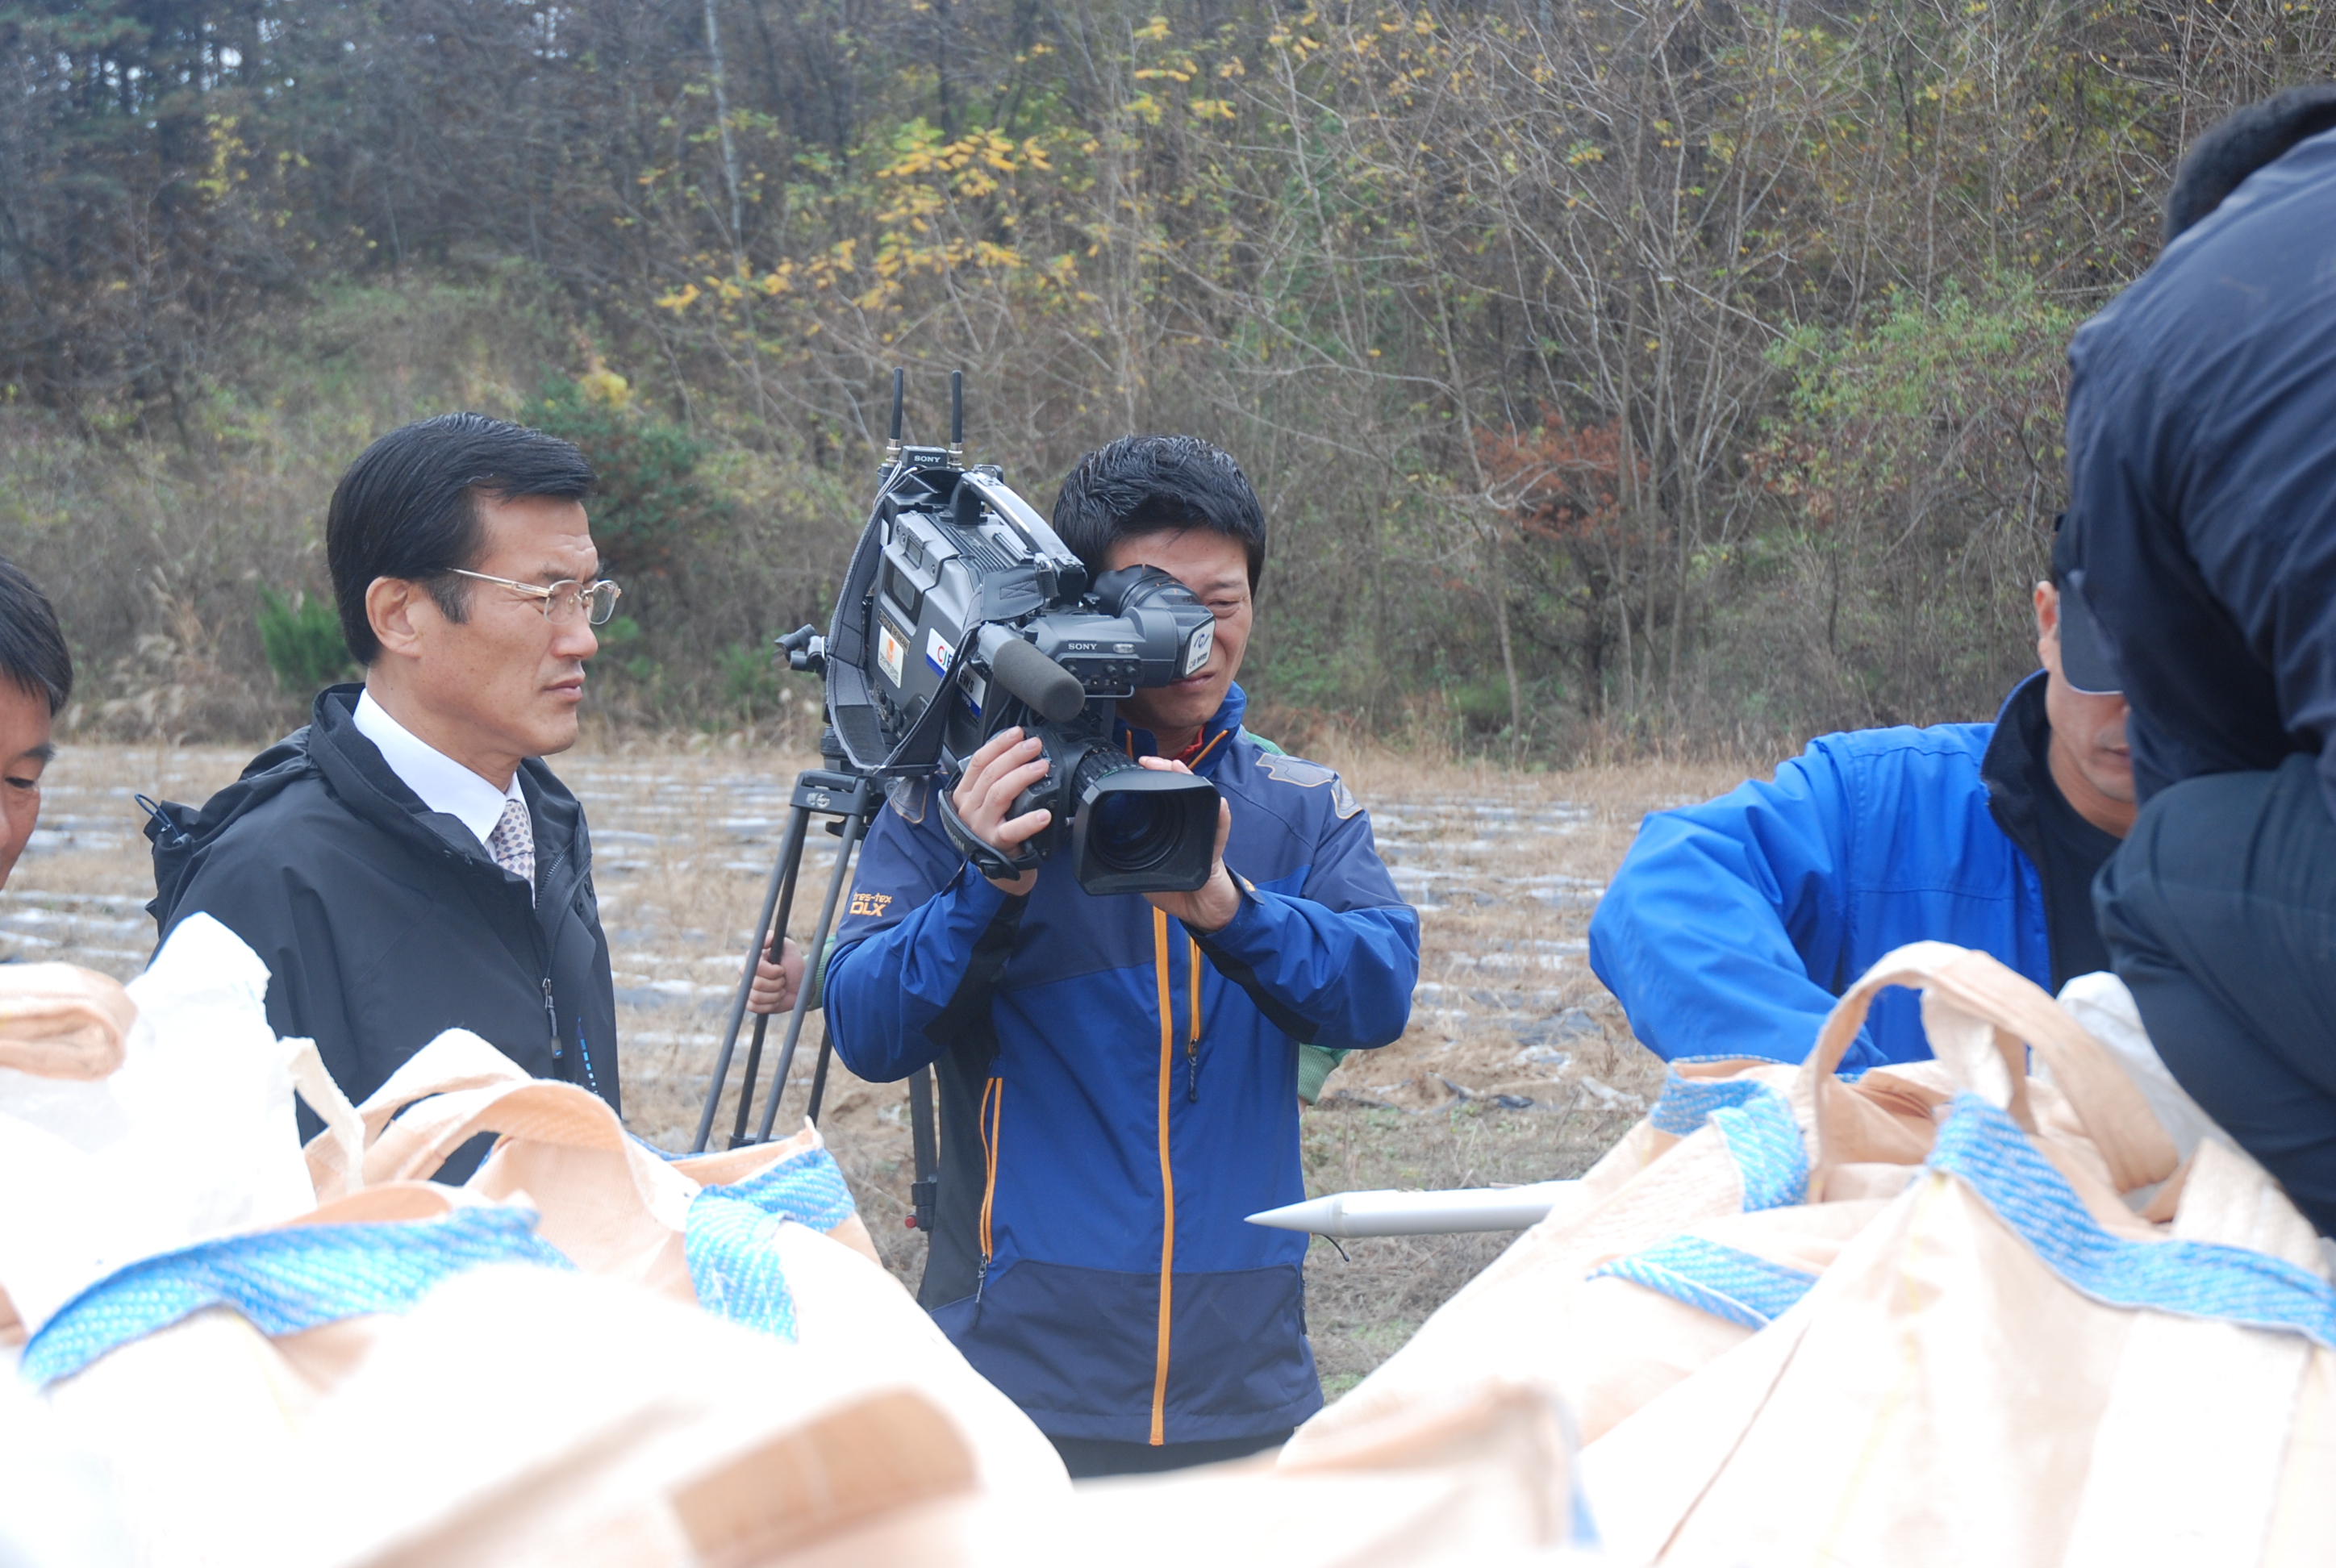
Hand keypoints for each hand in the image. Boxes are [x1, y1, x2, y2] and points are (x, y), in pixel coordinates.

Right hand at [747, 932, 805, 1014]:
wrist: (801, 987)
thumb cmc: (795, 966)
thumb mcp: (789, 947)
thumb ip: (774, 938)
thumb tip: (761, 941)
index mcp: (753, 959)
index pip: (756, 966)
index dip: (772, 971)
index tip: (782, 970)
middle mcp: (747, 973)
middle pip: (756, 983)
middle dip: (776, 984)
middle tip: (783, 980)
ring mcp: (747, 989)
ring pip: (756, 997)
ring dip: (774, 995)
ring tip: (781, 990)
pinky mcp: (750, 1003)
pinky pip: (753, 1007)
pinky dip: (769, 1005)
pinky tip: (775, 1000)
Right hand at [951, 726, 1051, 895]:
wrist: (998, 870)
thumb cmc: (995, 830)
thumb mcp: (987, 803)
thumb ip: (995, 780)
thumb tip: (1019, 751)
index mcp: (966, 794)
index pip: (978, 761)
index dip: (998, 744)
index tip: (1017, 733)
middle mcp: (969, 808)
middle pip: (990, 774)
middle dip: (1014, 755)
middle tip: (1035, 746)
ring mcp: (981, 826)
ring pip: (999, 794)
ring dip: (1022, 777)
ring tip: (1042, 768)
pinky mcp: (996, 844)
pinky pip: (1011, 830)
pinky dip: (1029, 821)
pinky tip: (1044, 814)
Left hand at [1137, 756, 1240, 932]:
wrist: (1203, 912)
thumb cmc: (1179, 890)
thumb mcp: (1147, 876)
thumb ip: (1134, 863)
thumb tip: (1110, 855)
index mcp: (1171, 829)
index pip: (1162, 796)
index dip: (1152, 779)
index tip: (1138, 766)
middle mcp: (1189, 826)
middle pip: (1181, 790)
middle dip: (1167, 771)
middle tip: (1150, 761)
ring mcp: (1204, 834)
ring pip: (1200, 801)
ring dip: (1191, 782)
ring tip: (1179, 768)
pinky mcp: (1216, 850)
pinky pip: (1220, 829)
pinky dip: (1221, 815)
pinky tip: (1218, 802)